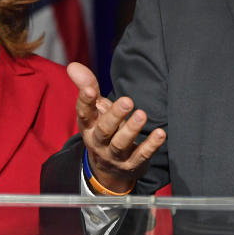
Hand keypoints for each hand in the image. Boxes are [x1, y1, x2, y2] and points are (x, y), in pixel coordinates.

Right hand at [67, 62, 165, 192]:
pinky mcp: (131, 165)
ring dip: (132, 129)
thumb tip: (73, 65)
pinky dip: (151, 145)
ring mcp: (114, 156)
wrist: (108, 169)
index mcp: (88, 126)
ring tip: (142, 115)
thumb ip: (87, 86)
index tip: (90, 90)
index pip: (84, 113)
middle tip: (127, 101)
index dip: (85, 102)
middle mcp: (98, 142)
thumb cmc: (102, 129)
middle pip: (104, 130)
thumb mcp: (94, 110)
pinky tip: (160, 134)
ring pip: (120, 144)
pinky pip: (141, 156)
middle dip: (115, 116)